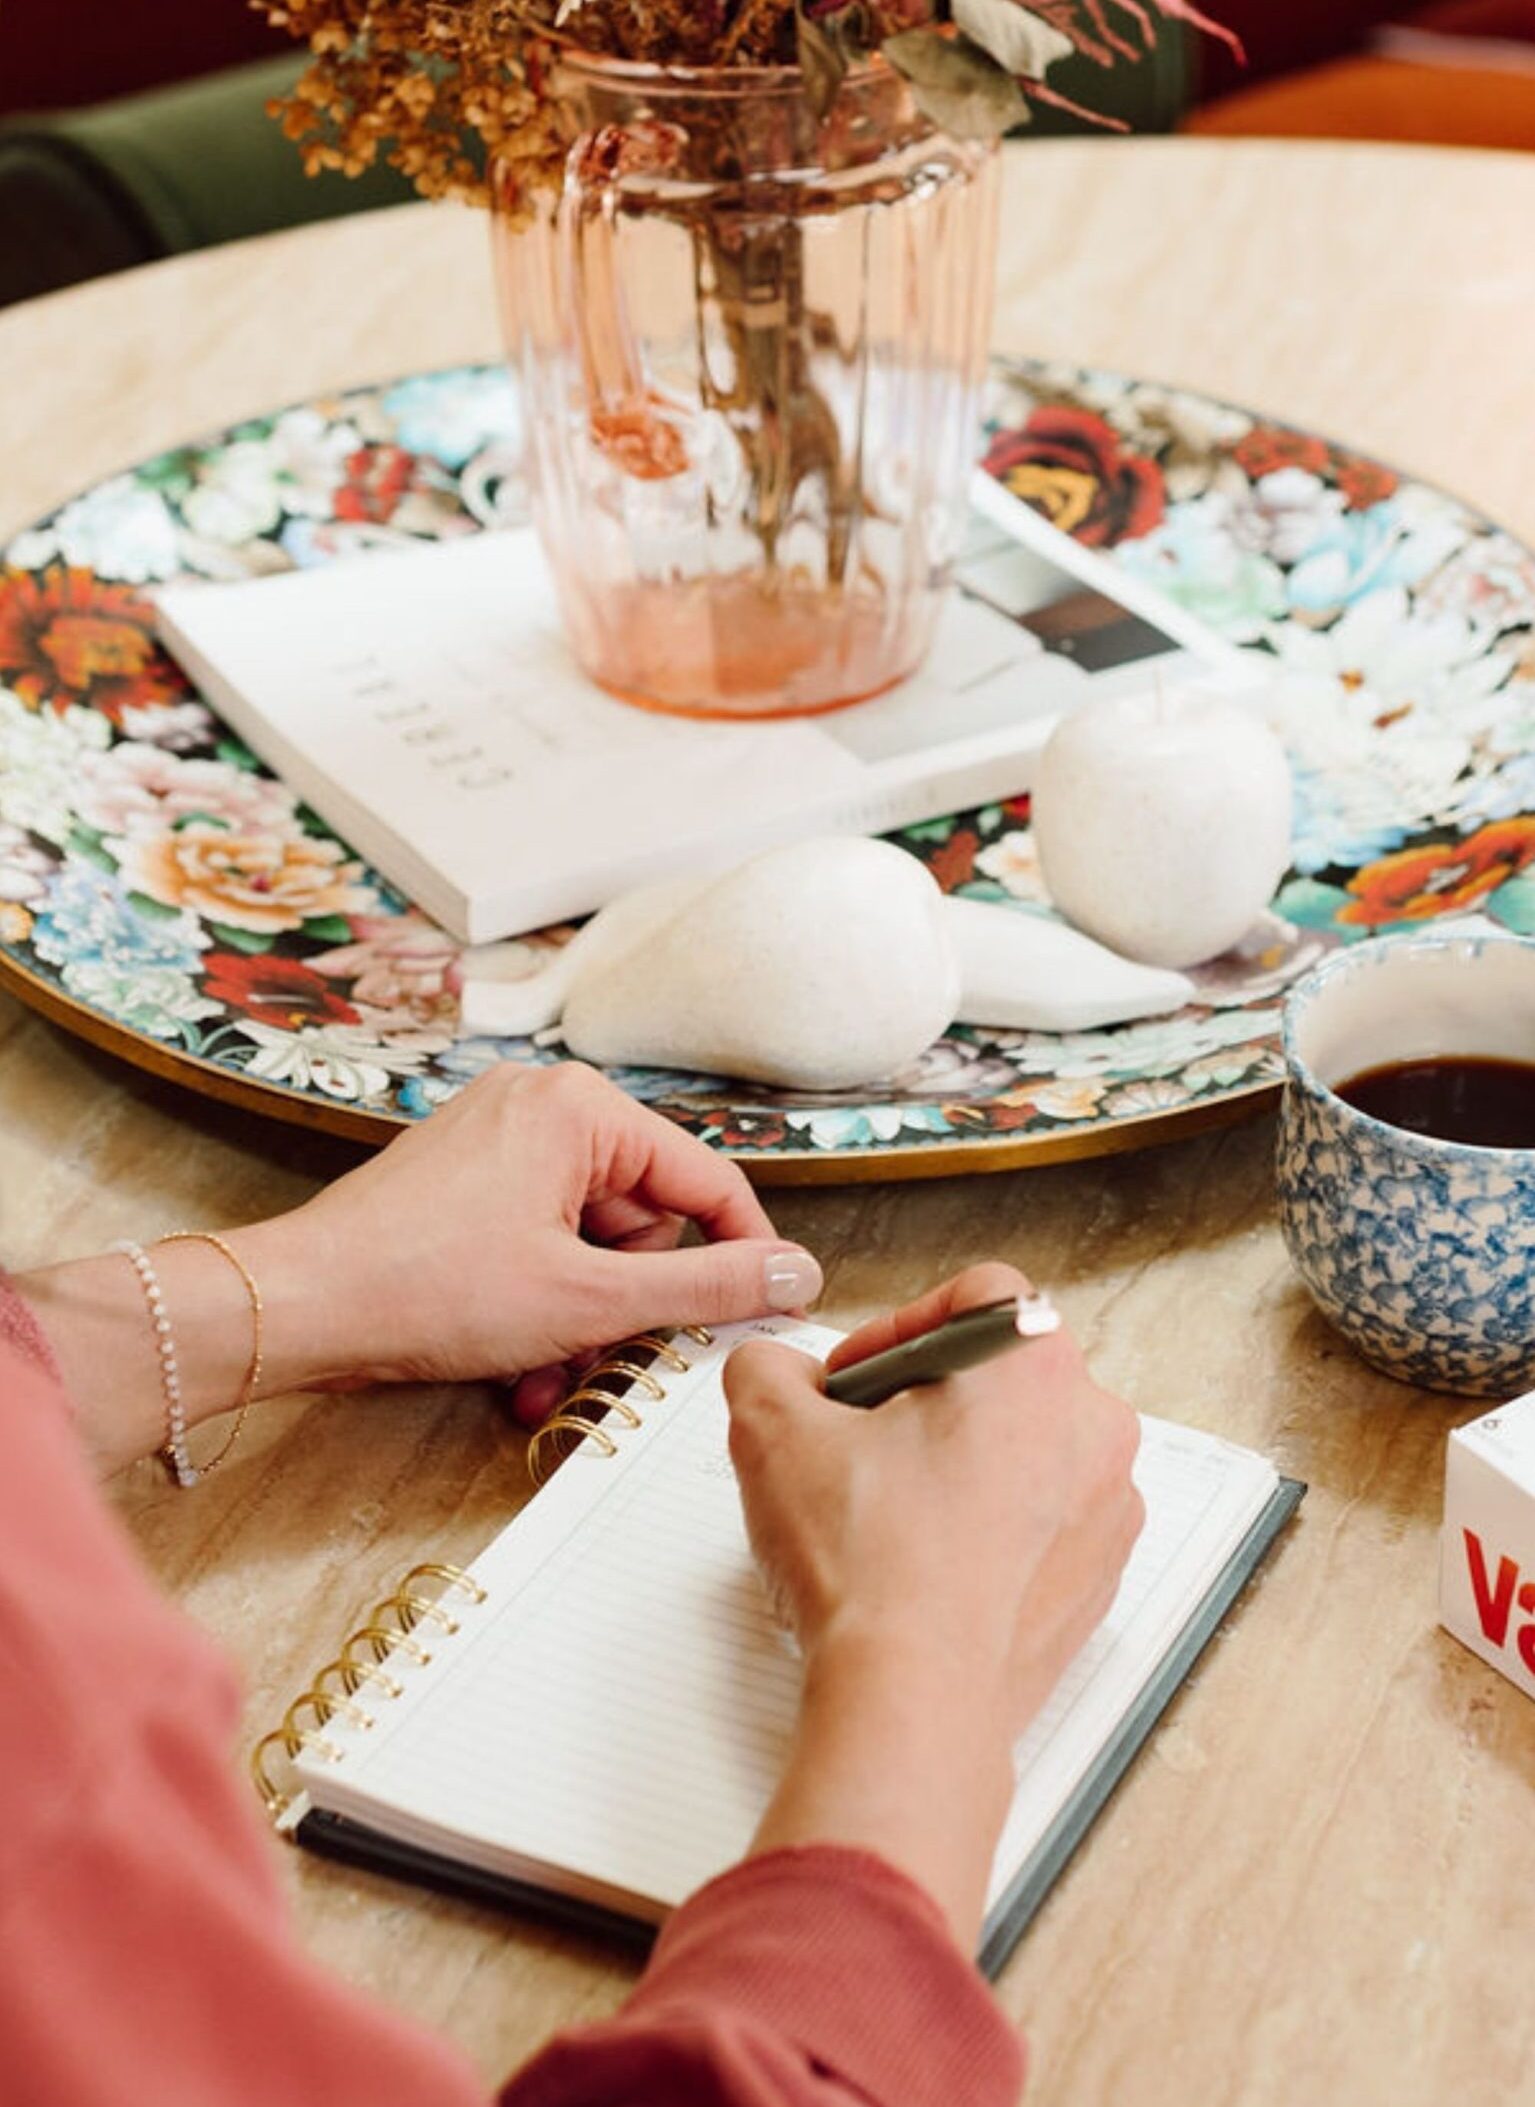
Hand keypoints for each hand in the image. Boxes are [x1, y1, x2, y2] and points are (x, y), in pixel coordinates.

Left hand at [20, 1062, 821, 1472]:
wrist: (297, 1309)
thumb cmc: (422, 1288)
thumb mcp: (591, 1299)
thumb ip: (706, 1285)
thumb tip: (791, 1274)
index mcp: (580, 1109)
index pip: (706, 1180)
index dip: (743, 1256)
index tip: (769, 1309)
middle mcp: (540, 1107)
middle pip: (644, 1217)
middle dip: (627, 1303)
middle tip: (610, 1354)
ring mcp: (497, 1142)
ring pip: (589, 1244)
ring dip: (580, 1321)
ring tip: (545, 1372)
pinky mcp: (464, 1183)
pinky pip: (538, 1244)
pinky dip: (538, 1306)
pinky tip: (514, 1365)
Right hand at [723, 1263, 1141, 1944]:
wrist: (913, 1701)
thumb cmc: (871, 1569)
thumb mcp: (773, 1430)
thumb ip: (766, 1368)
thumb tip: (776, 1371)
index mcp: (1035, 1363)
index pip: (975, 1293)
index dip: (899, 1325)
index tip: (858, 1379)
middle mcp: (1094, 1427)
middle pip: (1003, 1375)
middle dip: (927, 1400)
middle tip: (863, 1445)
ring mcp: (1107, 1510)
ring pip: (1026, 1451)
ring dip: (961, 1466)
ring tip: (891, 1512)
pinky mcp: (1099, 1581)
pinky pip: (1045, 1525)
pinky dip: (990, 1532)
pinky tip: (925, 1563)